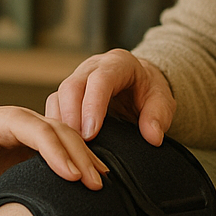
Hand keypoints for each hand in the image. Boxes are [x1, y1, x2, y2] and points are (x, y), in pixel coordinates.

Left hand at [0, 98, 107, 215]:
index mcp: (7, 120)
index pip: (38, 132)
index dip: (56, 153)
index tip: (72, 176)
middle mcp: (27, 119)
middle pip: (61, 132)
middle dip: (80, 157)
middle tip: (95, 185)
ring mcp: (38, 126)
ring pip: (70, 136)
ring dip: (86, 157)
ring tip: (102, 182)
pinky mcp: (43, 138)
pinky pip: (68, 144)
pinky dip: (82, 158)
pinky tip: (96, 174)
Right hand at [46, 48, 175, 144]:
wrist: (139, 82)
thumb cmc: (148, 90)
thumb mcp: (162, 100)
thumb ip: (158, 116)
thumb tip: (153, 137)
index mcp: (117, 64)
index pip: (100, 80)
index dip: (92, 106)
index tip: (91, 134)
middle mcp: (92, 68)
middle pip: (72, 86)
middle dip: (71, 116)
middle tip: (76, 145)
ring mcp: (77, 79)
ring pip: (58, 97)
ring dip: (60, 124)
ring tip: (67, 151)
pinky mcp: (67, 94)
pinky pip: (54, 108)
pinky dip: (55, 127)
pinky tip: (62, 147)